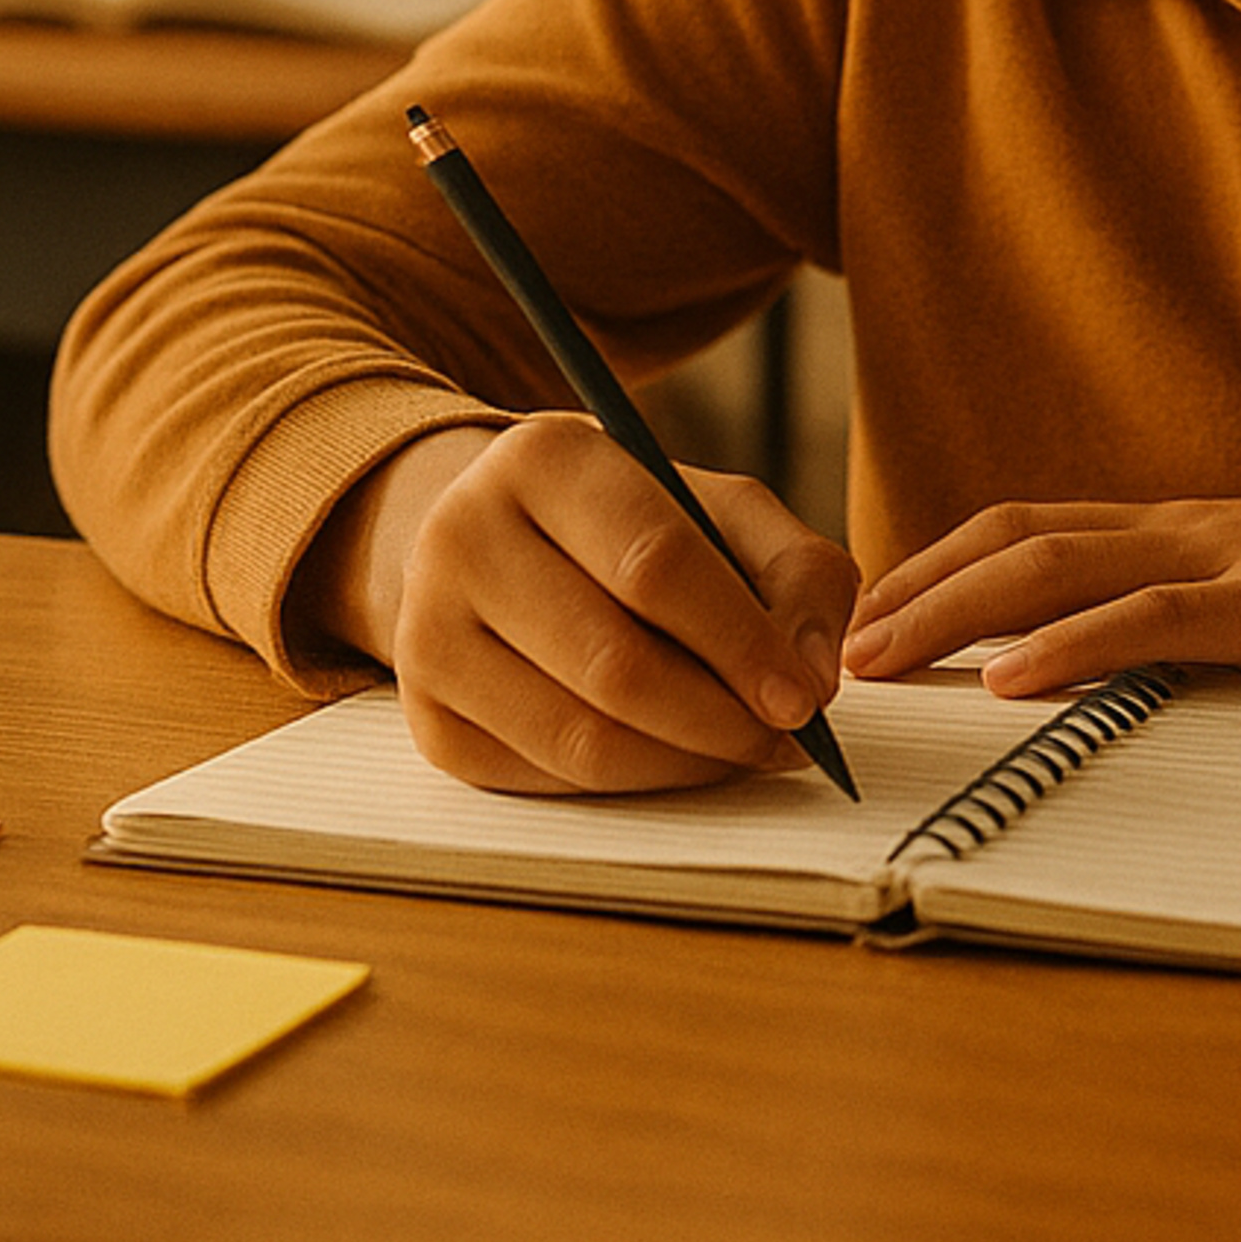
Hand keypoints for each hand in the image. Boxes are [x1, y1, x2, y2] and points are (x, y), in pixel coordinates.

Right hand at [302, 419, 863, 793]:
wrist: (501, 542)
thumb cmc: (633, 524)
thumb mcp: (719, 508)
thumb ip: (795, 572)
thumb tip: (815, 675)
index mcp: (545, 457)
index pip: (654, 562)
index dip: (739, 640)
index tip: (804, 698)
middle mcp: (463, 536)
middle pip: (614, 663)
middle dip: (721, 717)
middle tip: (786, 742)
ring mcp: (427, 634)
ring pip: (579, 738)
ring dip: (684, 762)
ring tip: (741, 750)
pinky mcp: (426, 719)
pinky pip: (545, 780)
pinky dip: (629, 784)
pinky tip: (673, 757)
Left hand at [842, 480, 1240, 701]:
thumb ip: (1201, 622)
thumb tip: (1117, 671)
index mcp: (1184, 531)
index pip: (1029, 529)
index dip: (939, 565)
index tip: (866, 615)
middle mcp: (1187, 529)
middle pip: (1016, 538)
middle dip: (915, 588)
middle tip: (834, 646)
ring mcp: (1231, 557)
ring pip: (1061, 567)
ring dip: (956, 612)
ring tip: (881, 658)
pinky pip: (1157, 621)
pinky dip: (1073, 647)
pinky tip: (1012, 681)